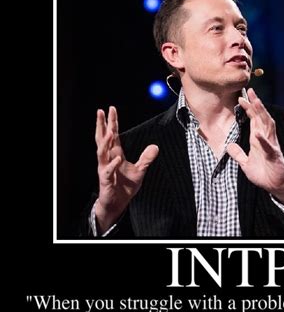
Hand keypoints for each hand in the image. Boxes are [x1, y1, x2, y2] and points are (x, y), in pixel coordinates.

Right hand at [95, 106, 158, 231]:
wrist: (118, 203)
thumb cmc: (126, 186)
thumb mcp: (140, 170)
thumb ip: (146, 158)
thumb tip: (155, 146)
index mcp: (116, 154)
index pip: (113, 135)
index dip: (112, 122)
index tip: (111, 109)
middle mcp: (108, 159)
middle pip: (102, 139)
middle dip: (101, 125)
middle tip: (100, 111)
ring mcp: (105, 169)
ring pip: (101, 153)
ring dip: (105, 142)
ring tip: (108, 132)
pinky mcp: (106, 180)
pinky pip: (108, 171)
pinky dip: (112, 164)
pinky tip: (117, 158)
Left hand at [227, 88, 283, 209]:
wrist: (276, 186)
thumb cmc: (263, 173)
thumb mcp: (246, 164)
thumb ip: (238, 154)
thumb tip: (229, 146)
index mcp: (258, 139)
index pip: (254, 120)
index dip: (249, 108)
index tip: (241, 97)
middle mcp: (266, 139)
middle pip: (261, 118)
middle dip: (256, 104)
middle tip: (250, 91)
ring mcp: (271, 146)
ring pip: (267, 126)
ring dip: (261, 115)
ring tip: (256, 103)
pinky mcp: (274, 156)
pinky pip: (269, 147)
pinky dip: (263, 140)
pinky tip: (257, 134)